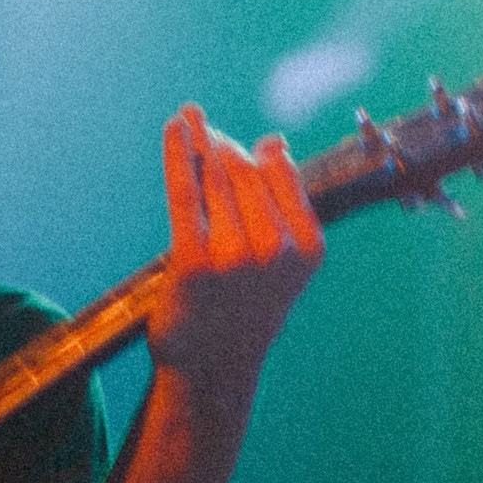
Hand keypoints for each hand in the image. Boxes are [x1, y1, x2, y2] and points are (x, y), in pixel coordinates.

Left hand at [148, 104, 323, 388]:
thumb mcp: (280, 258)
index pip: (279, 172)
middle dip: (221, 142)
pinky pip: (185, 191)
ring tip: (186, 117)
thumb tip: (274, 142)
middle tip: (200, 124)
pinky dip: (178, 153)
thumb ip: (282, 203)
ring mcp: (235, 256)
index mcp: (308, 247)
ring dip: (199, 139)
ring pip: (215, 177)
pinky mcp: (193, 260)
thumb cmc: (244, 304)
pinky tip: (174, 127)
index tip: (237, 140)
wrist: (212, 366)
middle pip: (245, 170)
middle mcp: (277, 250)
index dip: (256, 149)